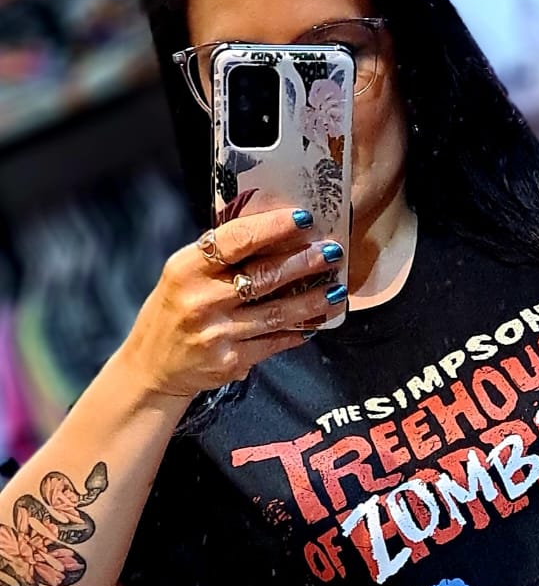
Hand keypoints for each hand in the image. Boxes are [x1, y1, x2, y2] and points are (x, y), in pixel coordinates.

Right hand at [121, 207, 345, 397]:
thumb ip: (220, 254)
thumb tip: (273, 226)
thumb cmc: (176, 309)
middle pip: (263, 275)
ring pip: (276, 313)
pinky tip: (317, 323)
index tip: (304, 218)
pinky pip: (274, 342)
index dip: (273, 227)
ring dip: (313, 300)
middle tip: (333, 252)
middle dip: (304, 262)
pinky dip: (298, 331)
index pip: (235, 239)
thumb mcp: (184, 274)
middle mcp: (200, 300)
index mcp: (186, 268)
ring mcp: (215, 334)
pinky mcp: (230, 362)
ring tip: (338, 289)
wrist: (152, 367)